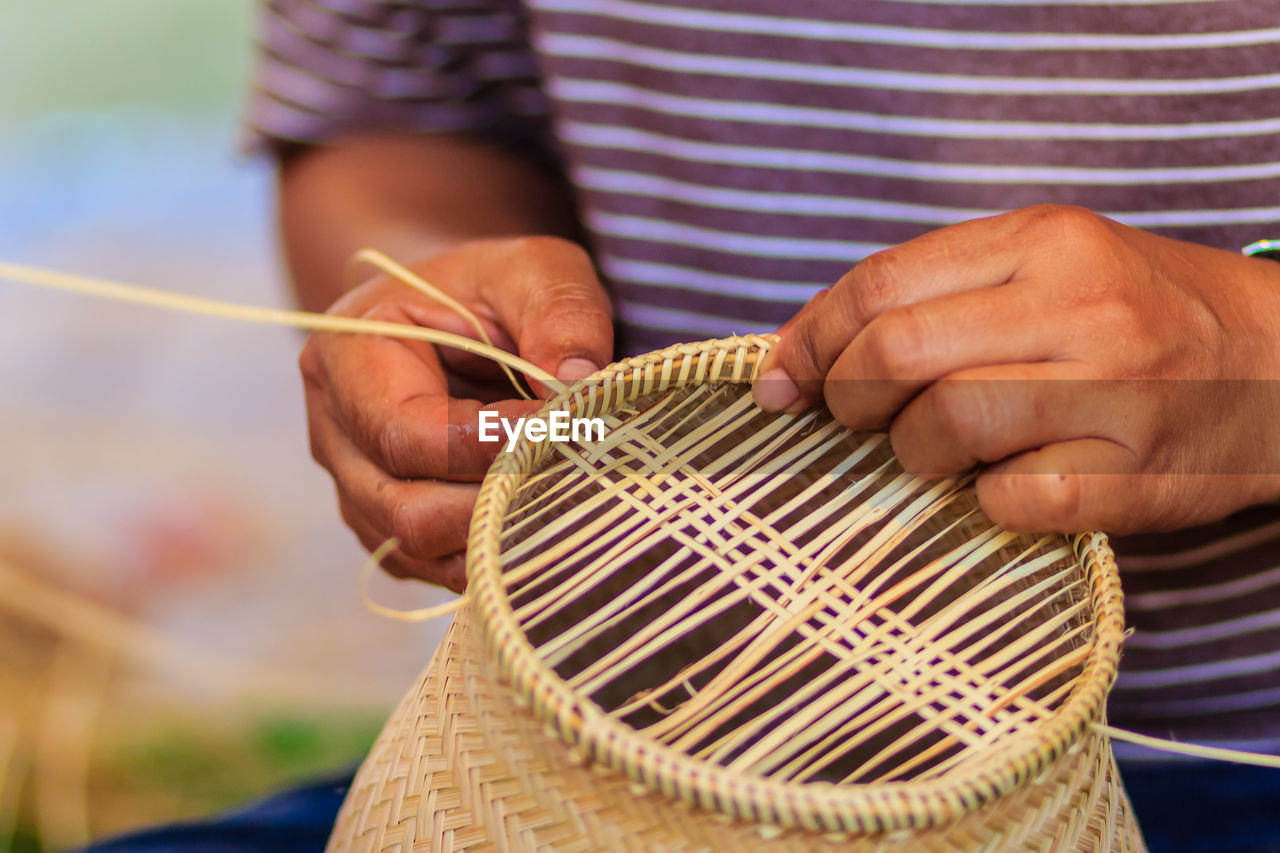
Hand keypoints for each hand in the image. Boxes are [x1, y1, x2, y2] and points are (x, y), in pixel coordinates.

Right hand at [300, 237, 611, 589]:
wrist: (455, 317)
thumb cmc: (491, 288)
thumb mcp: (534, 269)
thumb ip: (560, 311)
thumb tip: (577, 382)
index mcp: (346, 354)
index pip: (407, 432)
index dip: (491, 444)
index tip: (563, 427)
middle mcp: (334, 431)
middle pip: (404, 509)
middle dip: (494, 501)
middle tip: (570, 472)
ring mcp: (355, 488)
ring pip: (416, 549)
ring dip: (495, 534)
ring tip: (561, 497)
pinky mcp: (387, 525)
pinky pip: (432, 567)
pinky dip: (489, 555)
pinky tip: (540, 520)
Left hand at [754, 205, 1279, 533]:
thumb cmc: (1138, 315)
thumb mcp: (1048, 265)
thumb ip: (939, 291)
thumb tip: (805, 347)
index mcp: (1043, 239)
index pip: (880, 284)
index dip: (808, 339)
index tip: (778, 380)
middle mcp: (1078, 305)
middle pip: (896, 356)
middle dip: (844, 399)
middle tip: (849, 419)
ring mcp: (1113, 391)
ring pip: (942, 426)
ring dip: (910, 452)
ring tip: (933, 452)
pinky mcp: (1135, 474)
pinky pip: (1010, 500)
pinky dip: (981, 502)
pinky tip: (999, 487)